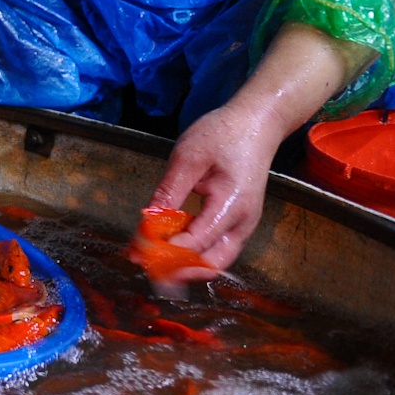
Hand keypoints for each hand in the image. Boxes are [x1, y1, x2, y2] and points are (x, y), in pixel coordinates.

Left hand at [149, 98, 285, 276]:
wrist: (257, 124)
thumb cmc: (224, 134)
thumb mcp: (188, 158)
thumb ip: (169, 192)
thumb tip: (148, 219)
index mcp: (232, 205)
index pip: (196, 243)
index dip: (165, 251)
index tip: (137, 251)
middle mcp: (243, 222)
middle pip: (211, 263)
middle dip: (176, 269)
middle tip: (142, 264)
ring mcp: (243, 224)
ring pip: (214, 260)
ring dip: (183, 264)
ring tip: (149, 258)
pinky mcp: (238, 221)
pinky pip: (216, 246)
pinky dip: (192, 251)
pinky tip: (167, 244)